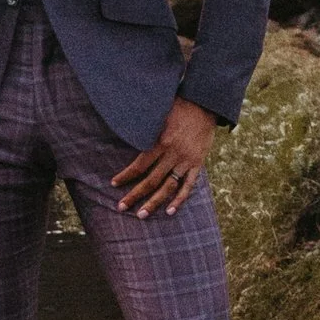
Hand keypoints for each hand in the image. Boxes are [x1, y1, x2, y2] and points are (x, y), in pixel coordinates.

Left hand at [115, 99, 216, 218]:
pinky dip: (180, 199)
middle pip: (151, 180)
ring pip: (168, 186)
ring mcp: (187, 161)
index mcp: (161, 141)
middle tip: (121, 207)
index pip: (140, 164)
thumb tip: (123, 132)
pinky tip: (170, 211)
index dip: (126, 175)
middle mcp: (174, 154)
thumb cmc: (178, 106)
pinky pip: (189, 185)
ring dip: (154, 202)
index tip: (114, 183)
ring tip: (141, 215)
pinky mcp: (198, 163)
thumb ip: (144, 128)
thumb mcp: (158, 113)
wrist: (205, 104)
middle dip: (135, 195)